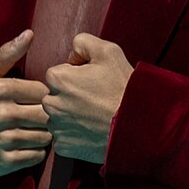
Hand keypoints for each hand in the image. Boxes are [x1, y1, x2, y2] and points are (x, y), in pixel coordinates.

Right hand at [0, 31, 51, 179]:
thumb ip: (7, 53)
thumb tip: (29, 33)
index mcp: (0, 90)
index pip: (44, 91)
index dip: (43, 96)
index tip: (34, 100)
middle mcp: (2, 114)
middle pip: (47, 115)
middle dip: (45, 116)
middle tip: (36, 117)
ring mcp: (4, 139)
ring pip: (46, 136)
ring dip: (42, 134)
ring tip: (30, 131)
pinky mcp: (6, 161)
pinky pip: (38, 155)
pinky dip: (35, 152)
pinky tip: (24, 145)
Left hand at [44, 34, 133, 165]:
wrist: (137, 126)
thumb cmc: (123, 88)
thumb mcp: (108, 51)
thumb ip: (83, 42)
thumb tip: (72, 55)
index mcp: (58, 78)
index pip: (57, 74)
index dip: (75, 76)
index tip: (91, 83)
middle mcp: (51, 103)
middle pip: (54, 96)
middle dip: (69, 97)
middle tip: (93, 100)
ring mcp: (56, 127)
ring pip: (57, 117)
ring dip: (70, 116)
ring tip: (93, 116)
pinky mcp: (63, 146)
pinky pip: (62, 137)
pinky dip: (73, 135)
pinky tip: (90, 131)